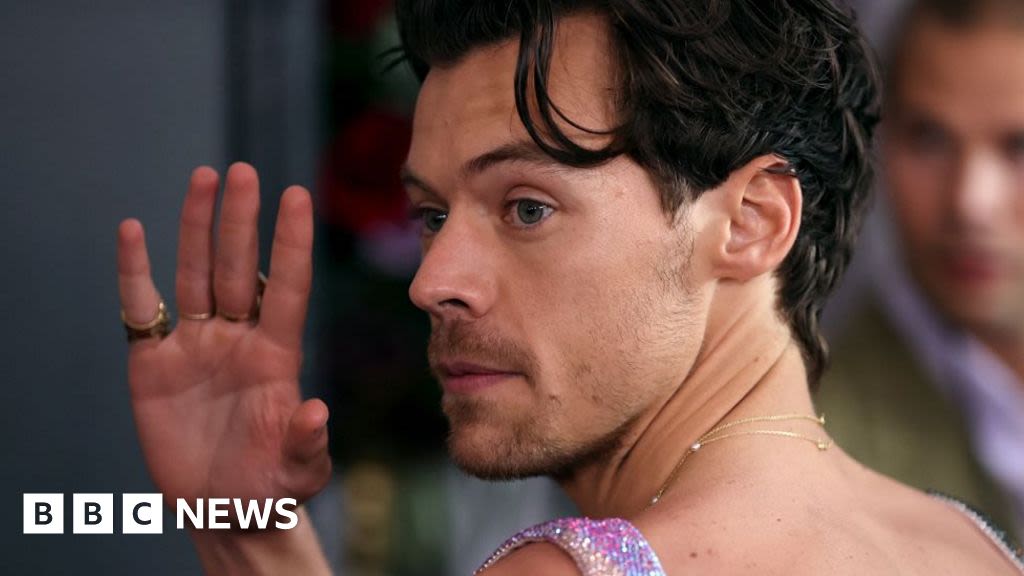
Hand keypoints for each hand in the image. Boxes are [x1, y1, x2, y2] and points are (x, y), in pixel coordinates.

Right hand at [117, 162, 330, 511]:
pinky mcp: (154, 364)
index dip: (291, 242)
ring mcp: (196, 347)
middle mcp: (238, 340)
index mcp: (277, 357)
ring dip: (196, 229)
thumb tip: (316, 411)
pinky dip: (134, 272)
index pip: (288, 288)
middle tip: (241, 172)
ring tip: (203, 178)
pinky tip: (132, 231)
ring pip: (196, 275)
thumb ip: (307, 443)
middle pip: (239, 269)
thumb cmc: (270, 489)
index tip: (297, 194)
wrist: (223, 508)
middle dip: (240, 221)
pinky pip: (142, 310)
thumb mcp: (297, 472)